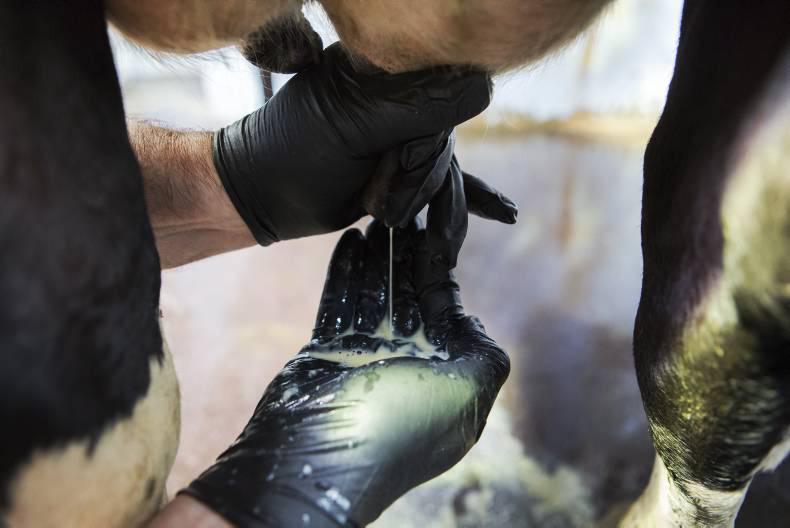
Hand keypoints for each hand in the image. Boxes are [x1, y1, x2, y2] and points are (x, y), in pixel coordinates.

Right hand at [182, 220, 509, 526]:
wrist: (316, 461)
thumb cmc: (398, 427)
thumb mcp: (466, 396)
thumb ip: (484, 356)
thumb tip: (475, 323)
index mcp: (440, 375)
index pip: (444, 311)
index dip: (440, 270)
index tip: (435, 230)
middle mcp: (404, 365)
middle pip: (408, 297)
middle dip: (407, 257)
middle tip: (404, 213)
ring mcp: (364, 358)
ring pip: (373, 295)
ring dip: (376, 257)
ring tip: (376, 217)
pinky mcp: (328, 353)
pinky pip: (338, 303)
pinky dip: (345, 272)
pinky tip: (350, 240)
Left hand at [214, 43, 515, 264]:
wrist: (264, 196)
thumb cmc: (294, 153)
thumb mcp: (352, 123)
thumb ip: (415, 104)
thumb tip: (484, 85)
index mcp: (384, 69)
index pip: (441, 94)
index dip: (422, 140)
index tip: (389, 160)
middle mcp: (403, 97)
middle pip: (444, 142)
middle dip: (414, 180)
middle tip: (376, 202)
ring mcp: (407, 136)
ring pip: (446, 172)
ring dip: (424, 201)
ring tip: (394, 216)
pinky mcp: (407, 171)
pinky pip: (452, 183)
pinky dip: (476, 199)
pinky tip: (506, 213)